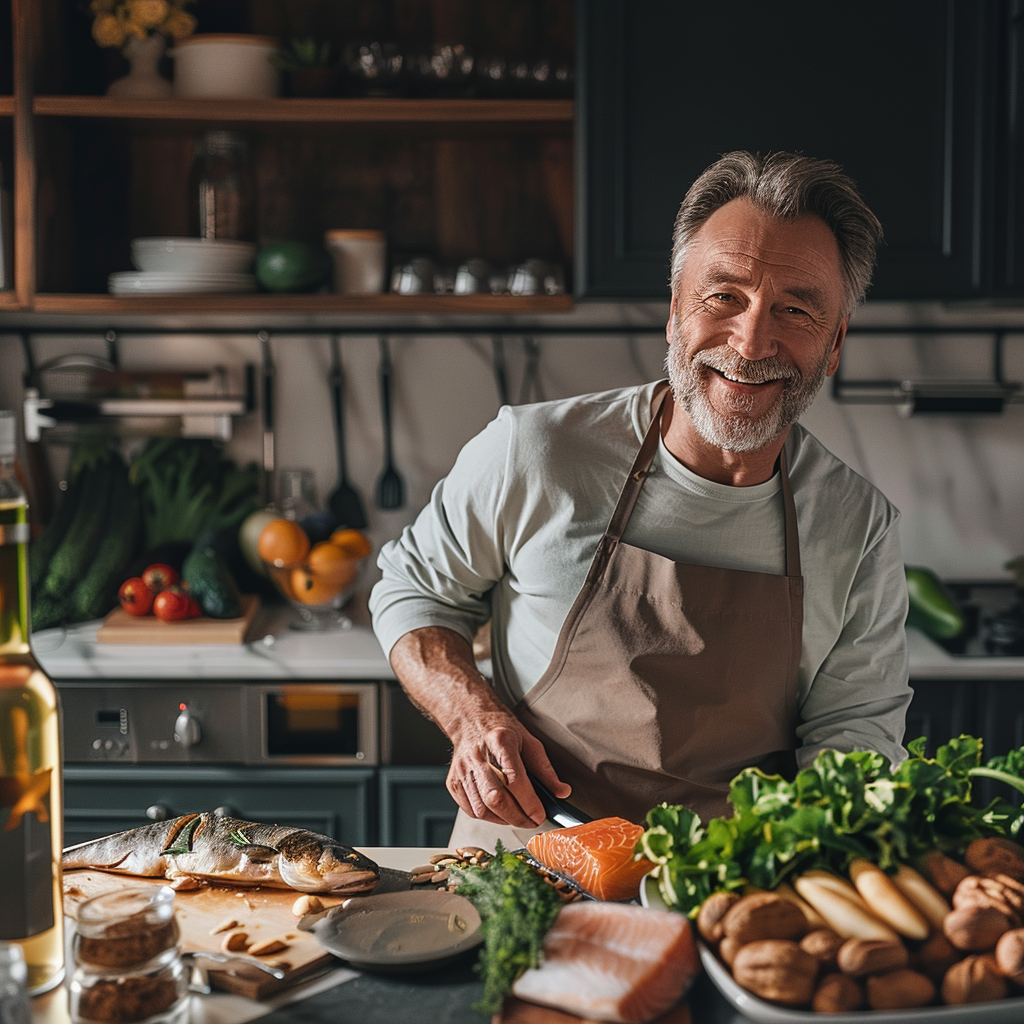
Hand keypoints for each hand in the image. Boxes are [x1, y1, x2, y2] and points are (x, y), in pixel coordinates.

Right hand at [447, 710, 570, 827]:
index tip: (540, 814)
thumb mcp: (528, 741)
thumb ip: (545, 769)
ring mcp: (462, 770)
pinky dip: (488, 817)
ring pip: (482, 808)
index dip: (529, 802)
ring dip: (503, 820)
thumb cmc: (500, 730)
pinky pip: (470, 810)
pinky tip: (500, 813)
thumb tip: (561, 792)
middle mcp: (478, 756)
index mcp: (500, 741)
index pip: (515, 780)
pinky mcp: (453, 782)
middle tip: (532, 821)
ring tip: (517, 817)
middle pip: (495, 798)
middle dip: (517, 817)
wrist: (470, 718)